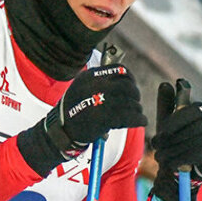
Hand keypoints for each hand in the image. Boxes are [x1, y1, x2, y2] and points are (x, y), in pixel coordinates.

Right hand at [15, 64, 146, 175]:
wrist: (60, 130)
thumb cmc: (74, 110)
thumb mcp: (81, 88)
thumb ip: (100, 82)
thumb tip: (126, 81)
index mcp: (89, 76)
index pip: (119, 70)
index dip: (130, 78)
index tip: (132, 85)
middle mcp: (94, 86)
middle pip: (126, 85)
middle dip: (135, 94)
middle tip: (136, 101)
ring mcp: (99, 101)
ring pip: (130, 102)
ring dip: (137, 108)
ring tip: (138, 113)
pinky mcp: (103, 118)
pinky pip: (129, 116)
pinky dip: (139, 119)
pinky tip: (141, 121)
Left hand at [149, 80, 201, 200]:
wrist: (175, 173)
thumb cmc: (171, 145)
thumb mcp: (164, 125)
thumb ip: (166, 105)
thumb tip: (166, 84)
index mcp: (198, 111)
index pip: (193, 108)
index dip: (178, 119)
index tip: (162, 130)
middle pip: (195, 125)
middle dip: (173, 137)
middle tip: (156, 146)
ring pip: (197, 139)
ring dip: (175, 149)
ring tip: (160, 157)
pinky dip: (183, 158)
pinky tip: (172, 164)